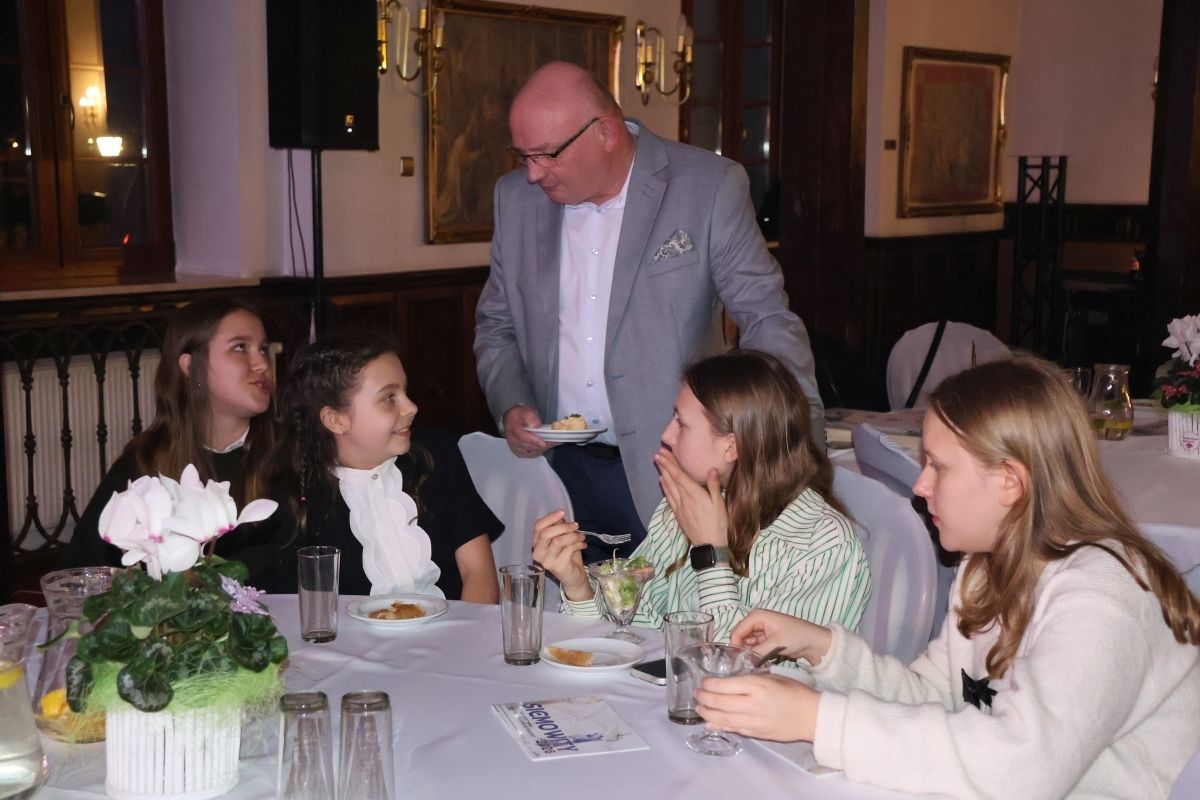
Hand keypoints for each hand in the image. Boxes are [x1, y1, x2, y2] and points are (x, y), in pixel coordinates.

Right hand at [502, 404, 556, 457]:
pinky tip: (548, 444)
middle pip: (530, 446)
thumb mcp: (525, 411)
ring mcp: (516, 448)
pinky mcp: (520, 453)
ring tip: (554, 441)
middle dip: (544, 444)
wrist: (512, 421)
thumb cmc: (519, 416)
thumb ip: (530, 417)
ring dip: (544, 447)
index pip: (522, 437)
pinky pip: (533, 454)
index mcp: (513, 429)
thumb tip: (536, 425)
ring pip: (533, 452)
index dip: (534, 441)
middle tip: (555, 440)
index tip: (543, 443)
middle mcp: (513, 441)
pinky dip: (542, 450)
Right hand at [531, 510, 589, 599]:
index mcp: (536, 543)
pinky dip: (578, 544)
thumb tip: (562, 517)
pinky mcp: (557, 566)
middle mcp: (538, 552)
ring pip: (558, 541)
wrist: (573, 576)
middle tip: (576, 525)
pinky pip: (568, 550)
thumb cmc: (567, 555)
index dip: (550, 518)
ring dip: (573, 536)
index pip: (538, 527)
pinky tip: (583, 545)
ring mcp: (546, 561)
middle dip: (563, 527)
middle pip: (546, 533)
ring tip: (582, 536)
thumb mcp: (563, 538)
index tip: (563, 512)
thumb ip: (559, 529)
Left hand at [654, 448, 727, 546]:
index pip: (679, 475)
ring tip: (658, 464)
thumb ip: (714, 486)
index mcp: (695, 494)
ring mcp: (679, 507)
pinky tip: (661, 482)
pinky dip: (664, 488)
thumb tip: (711, 469)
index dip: (670, 463)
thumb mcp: (720, 504)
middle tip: (657, 454)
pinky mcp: (678, 514)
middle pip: (672, 479)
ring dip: (663, 474)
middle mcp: (684, 499)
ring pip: (668, 487)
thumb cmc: (718, 523)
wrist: (709, 544)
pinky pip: (668, 498)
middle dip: (664, 466)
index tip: (663, 454)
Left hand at [694, 673, 820, 742]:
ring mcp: (753, 721)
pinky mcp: (756, 733)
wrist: (812, 716)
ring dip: (707, 712)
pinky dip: (718, 726)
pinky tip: (710, 722)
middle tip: (696, 694)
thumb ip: (750, 680)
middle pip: (720, 702)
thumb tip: (730, 683)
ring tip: (698, 708)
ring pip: (723, 718)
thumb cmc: (794, 692)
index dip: (710, 684)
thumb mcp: (772, 677)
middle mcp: (752, 704)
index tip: (703, 681)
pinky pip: (732, 729)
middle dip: (704, 697)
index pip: (724, 685)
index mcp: (757, 686)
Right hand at [730, 608, 832, 665]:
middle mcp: (756, 621)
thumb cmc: (796, 637)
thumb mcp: (776, 644)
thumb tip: (742, 663)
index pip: (737, 632)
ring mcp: (761, 631)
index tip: (737, 661)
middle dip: (741, 650)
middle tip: (743, 665)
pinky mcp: (766, 640)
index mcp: (756, 616)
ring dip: (748, 654)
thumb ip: (757, 653)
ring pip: (747, 644)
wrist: (816, 643)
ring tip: (751, 665)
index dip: (735, 646)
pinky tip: (757, 663)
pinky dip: (755, 655)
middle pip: (740, 637)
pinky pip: (755, 648)